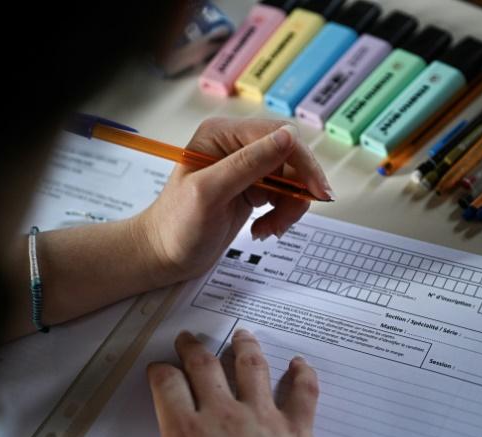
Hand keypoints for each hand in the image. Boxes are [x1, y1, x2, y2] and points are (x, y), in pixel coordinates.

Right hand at [77, 329, 321, 436]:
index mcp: (186, 433)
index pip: (167, 385)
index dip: (160, 371)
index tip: (158, 368)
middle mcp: (224, 414)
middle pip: (205, 367)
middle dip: (193, 349)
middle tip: (188, 338)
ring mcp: (264, 417)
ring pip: (253, 367)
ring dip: (245, 347)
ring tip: (241, 334)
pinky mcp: (297, 429)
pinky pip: (303, 392)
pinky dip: (303, 374)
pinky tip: (299, 362)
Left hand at [135, 118, 333, 285]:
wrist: (163, 255)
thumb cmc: (176, 226)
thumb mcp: (210, 193)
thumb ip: (249, 163)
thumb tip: (289, 137)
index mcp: (223, 135)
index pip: (279, 136)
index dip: (303, 163)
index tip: (318, 192)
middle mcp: (236, 146)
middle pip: (291, 158)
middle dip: (296, 190)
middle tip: (288, 219)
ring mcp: (246, 168)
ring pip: (292, 179)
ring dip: (289, 208)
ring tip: (269, 230)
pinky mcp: (252, 189)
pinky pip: (284, 195)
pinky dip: (282, 215)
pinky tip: (263, 229)